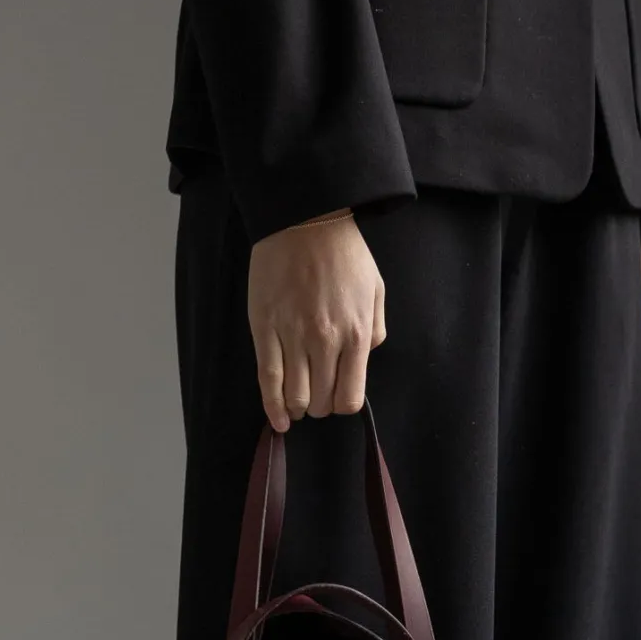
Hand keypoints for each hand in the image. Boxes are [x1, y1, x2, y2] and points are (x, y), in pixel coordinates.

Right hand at [248, 212, 386, 431]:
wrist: (305, 219)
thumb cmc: (343, 253)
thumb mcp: (376, 290)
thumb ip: (375, 330)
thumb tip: (366, 358)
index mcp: (356, 333)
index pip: (349, 396)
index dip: (342, 404)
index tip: (337, 397)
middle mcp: (325, 341)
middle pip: (322, 401)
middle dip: (320, 406)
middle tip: (316, 395)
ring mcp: (293, 336)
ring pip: (294, 396)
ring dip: (297, 407)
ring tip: (297, 403)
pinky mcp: (265, 329)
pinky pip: (267, 379)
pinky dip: (272, 406)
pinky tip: (278, 420)